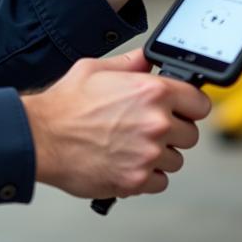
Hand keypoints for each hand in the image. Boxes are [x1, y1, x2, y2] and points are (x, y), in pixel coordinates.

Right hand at [21, 49, 210, 198]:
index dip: (189, 105)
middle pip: (191, 134)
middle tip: (146, 127)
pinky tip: (127, 161)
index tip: (180, 109)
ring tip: (131, 145)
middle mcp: (156, 123)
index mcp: (151, 91)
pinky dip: (147, 176)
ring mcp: (148, 155)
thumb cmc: (65, 103)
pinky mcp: (137, 180)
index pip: (200, 102)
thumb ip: (131, 63)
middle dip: (173, 131)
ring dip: (159, 154)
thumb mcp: (97, 68)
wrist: (41, 137)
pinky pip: (160, 182)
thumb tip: (148, 59)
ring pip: (176, 160)